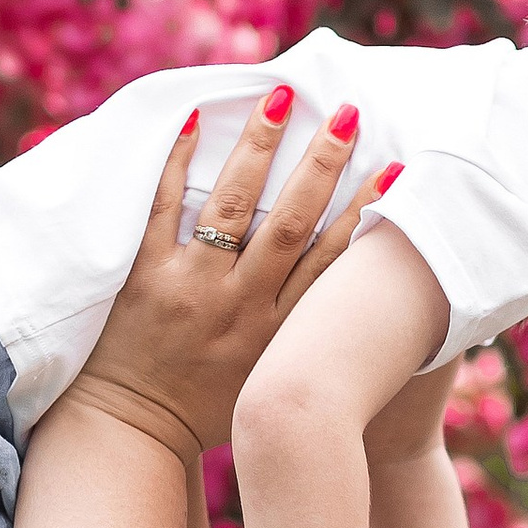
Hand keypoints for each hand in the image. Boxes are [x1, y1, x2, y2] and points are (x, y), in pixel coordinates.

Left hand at [68, 89, 363, 458]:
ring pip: (232, 206)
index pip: (330, 260)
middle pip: (290, 223)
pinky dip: (178, 162)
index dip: (365, 212)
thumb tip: (346, 288)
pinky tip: (194, 118)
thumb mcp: (268, 375)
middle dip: (322, 164)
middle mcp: (240, 304)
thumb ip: (301, 331)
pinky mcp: (145, 276)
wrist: (133, 431)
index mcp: (278, 330)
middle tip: (346, 113)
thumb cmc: (208, 408)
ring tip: (279, 96)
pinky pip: (162, 208)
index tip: (394, 171)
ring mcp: (191, 286)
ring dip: (259, 147)